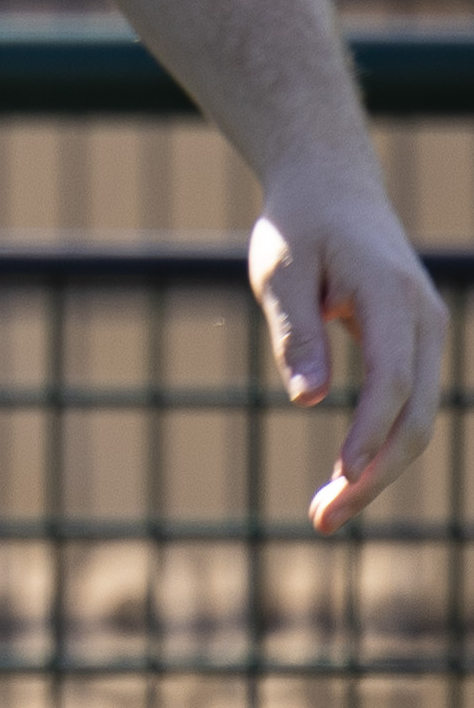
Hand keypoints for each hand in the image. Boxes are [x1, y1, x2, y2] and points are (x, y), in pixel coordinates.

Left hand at [248, 160, 449, 529]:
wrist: (332, 188)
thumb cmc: (298, 226)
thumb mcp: (278, 270)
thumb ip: (295, 331)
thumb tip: (306, 400)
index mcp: (391, 295)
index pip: (392, 380)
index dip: (369, 433)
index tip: (340, 477)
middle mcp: (425, 318)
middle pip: (415, 414)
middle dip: (374, 473)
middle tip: (323, 520)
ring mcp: (429, 333)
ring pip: (418, 417)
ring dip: (378, 469)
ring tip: (328, 513)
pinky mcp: (418, 344)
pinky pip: (408, 404)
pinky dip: (382, 444)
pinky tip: (348, 477)